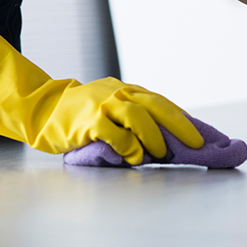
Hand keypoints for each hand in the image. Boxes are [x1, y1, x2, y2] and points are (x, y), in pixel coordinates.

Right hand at [0, 18, 202, 163]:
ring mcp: (102, 104)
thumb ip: (134, 118)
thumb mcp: (110, 109)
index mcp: (127, 90)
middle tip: (196, 145)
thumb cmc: (81, 115)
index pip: (162, 101)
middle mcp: (118, 92)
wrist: (42, 110)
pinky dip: (128, 146)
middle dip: (180, 125)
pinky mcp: (88, 120)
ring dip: (154, 137)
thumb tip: (167, 139)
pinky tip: (133, 156)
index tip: (204, 137)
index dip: (183, 119)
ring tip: (161, 154)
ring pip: (139, 115)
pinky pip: (114, 133)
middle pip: (157, 104)